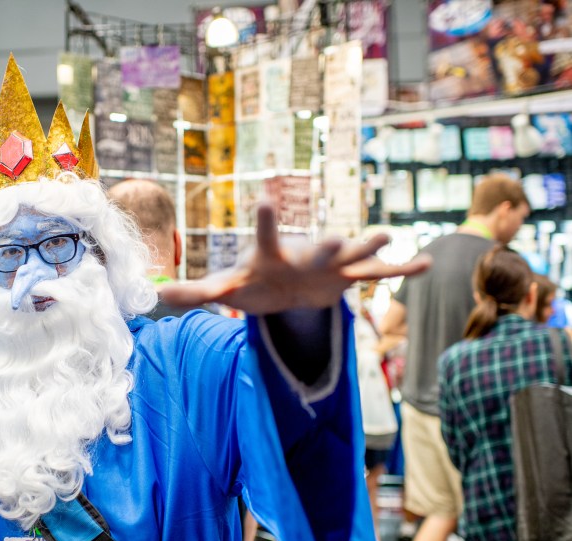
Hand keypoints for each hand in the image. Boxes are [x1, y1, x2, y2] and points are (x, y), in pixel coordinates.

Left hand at [160, 204, 431, 314]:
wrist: (282, 286)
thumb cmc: (251, 283)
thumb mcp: (225, 290)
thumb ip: (195, 292)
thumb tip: (154, 297)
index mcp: (270, 256)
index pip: (265, 238)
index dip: (265, 223)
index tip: (266, 201)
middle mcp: (303, 254)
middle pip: (316, 250)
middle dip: (326, 246)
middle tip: (334, 239)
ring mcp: (329, 265)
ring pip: (353, 254)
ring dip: (370, 246)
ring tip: (387, 235)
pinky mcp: (348, 278)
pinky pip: (379, 275)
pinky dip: (402, 270)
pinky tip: (428, 265)